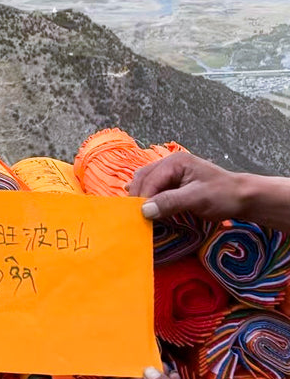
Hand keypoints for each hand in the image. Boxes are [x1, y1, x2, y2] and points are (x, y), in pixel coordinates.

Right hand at [127, 152, 247, 221]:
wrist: (244, 197)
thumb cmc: (223, 196)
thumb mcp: (196, 199)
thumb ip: (169, 202)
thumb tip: (144, 211)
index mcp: (175, 162)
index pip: (150, 179)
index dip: (142, 197)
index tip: (139, 216)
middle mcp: (170, 163)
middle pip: (144, 177)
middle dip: (137, 195)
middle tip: (133, 215)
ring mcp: (172, 171)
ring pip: (146, 181)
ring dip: (141, 195)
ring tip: (135, 211)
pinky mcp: (175, 181)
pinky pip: (155, 186)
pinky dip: (147, 195)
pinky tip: (140, 203)